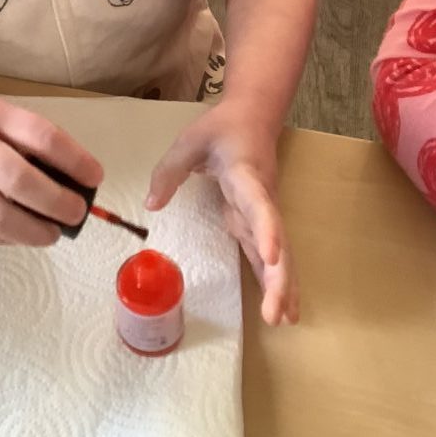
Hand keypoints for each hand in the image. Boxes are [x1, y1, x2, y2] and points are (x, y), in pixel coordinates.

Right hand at [0, 96, 102, 245]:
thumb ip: (26, 140)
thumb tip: (73, 178)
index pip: (42, 136)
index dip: (74, 160)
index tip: (95, 177)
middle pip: (19, 179)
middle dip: (57, 201)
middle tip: (77, 213)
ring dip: (34, 230)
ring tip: (54, 234)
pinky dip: (9, 238)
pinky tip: (23, 235)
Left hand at [145, 102, 298, 325]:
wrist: (253, 116)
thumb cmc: (221, 128)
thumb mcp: (189, 141)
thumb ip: (169, 171)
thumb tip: (151, 206)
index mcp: (246, 176)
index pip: (259, 206)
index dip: (267, 231)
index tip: (273, 256)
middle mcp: (261, 198)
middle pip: (275, 240)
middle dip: (279, 276)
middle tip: (276, 313)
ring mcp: (263, 212)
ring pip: (278, 251)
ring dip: (281, 285)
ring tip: (284, 321)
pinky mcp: (257, 220)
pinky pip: (270, 253)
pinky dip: (275, 280)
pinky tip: (281, 308)